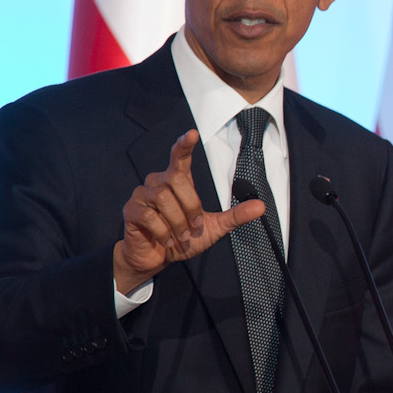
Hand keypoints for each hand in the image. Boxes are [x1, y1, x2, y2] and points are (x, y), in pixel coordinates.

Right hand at [113, 131, 265, 293]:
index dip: (185, 144)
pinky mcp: (131, 210)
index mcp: (177, 181)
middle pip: (177, 178)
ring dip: (177, 222)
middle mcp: (158, 182)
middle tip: (194, 227)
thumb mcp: (213, 228)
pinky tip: (165, 240)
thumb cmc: (182, 239)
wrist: (157, 259)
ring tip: (180, 237)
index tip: (192, 134)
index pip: (180, 156)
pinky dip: (163, 232)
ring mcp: (142, 195)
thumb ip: (234, 216)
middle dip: (191, 206)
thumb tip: (261, 206)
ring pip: (164, 198)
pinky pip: (149, 216)